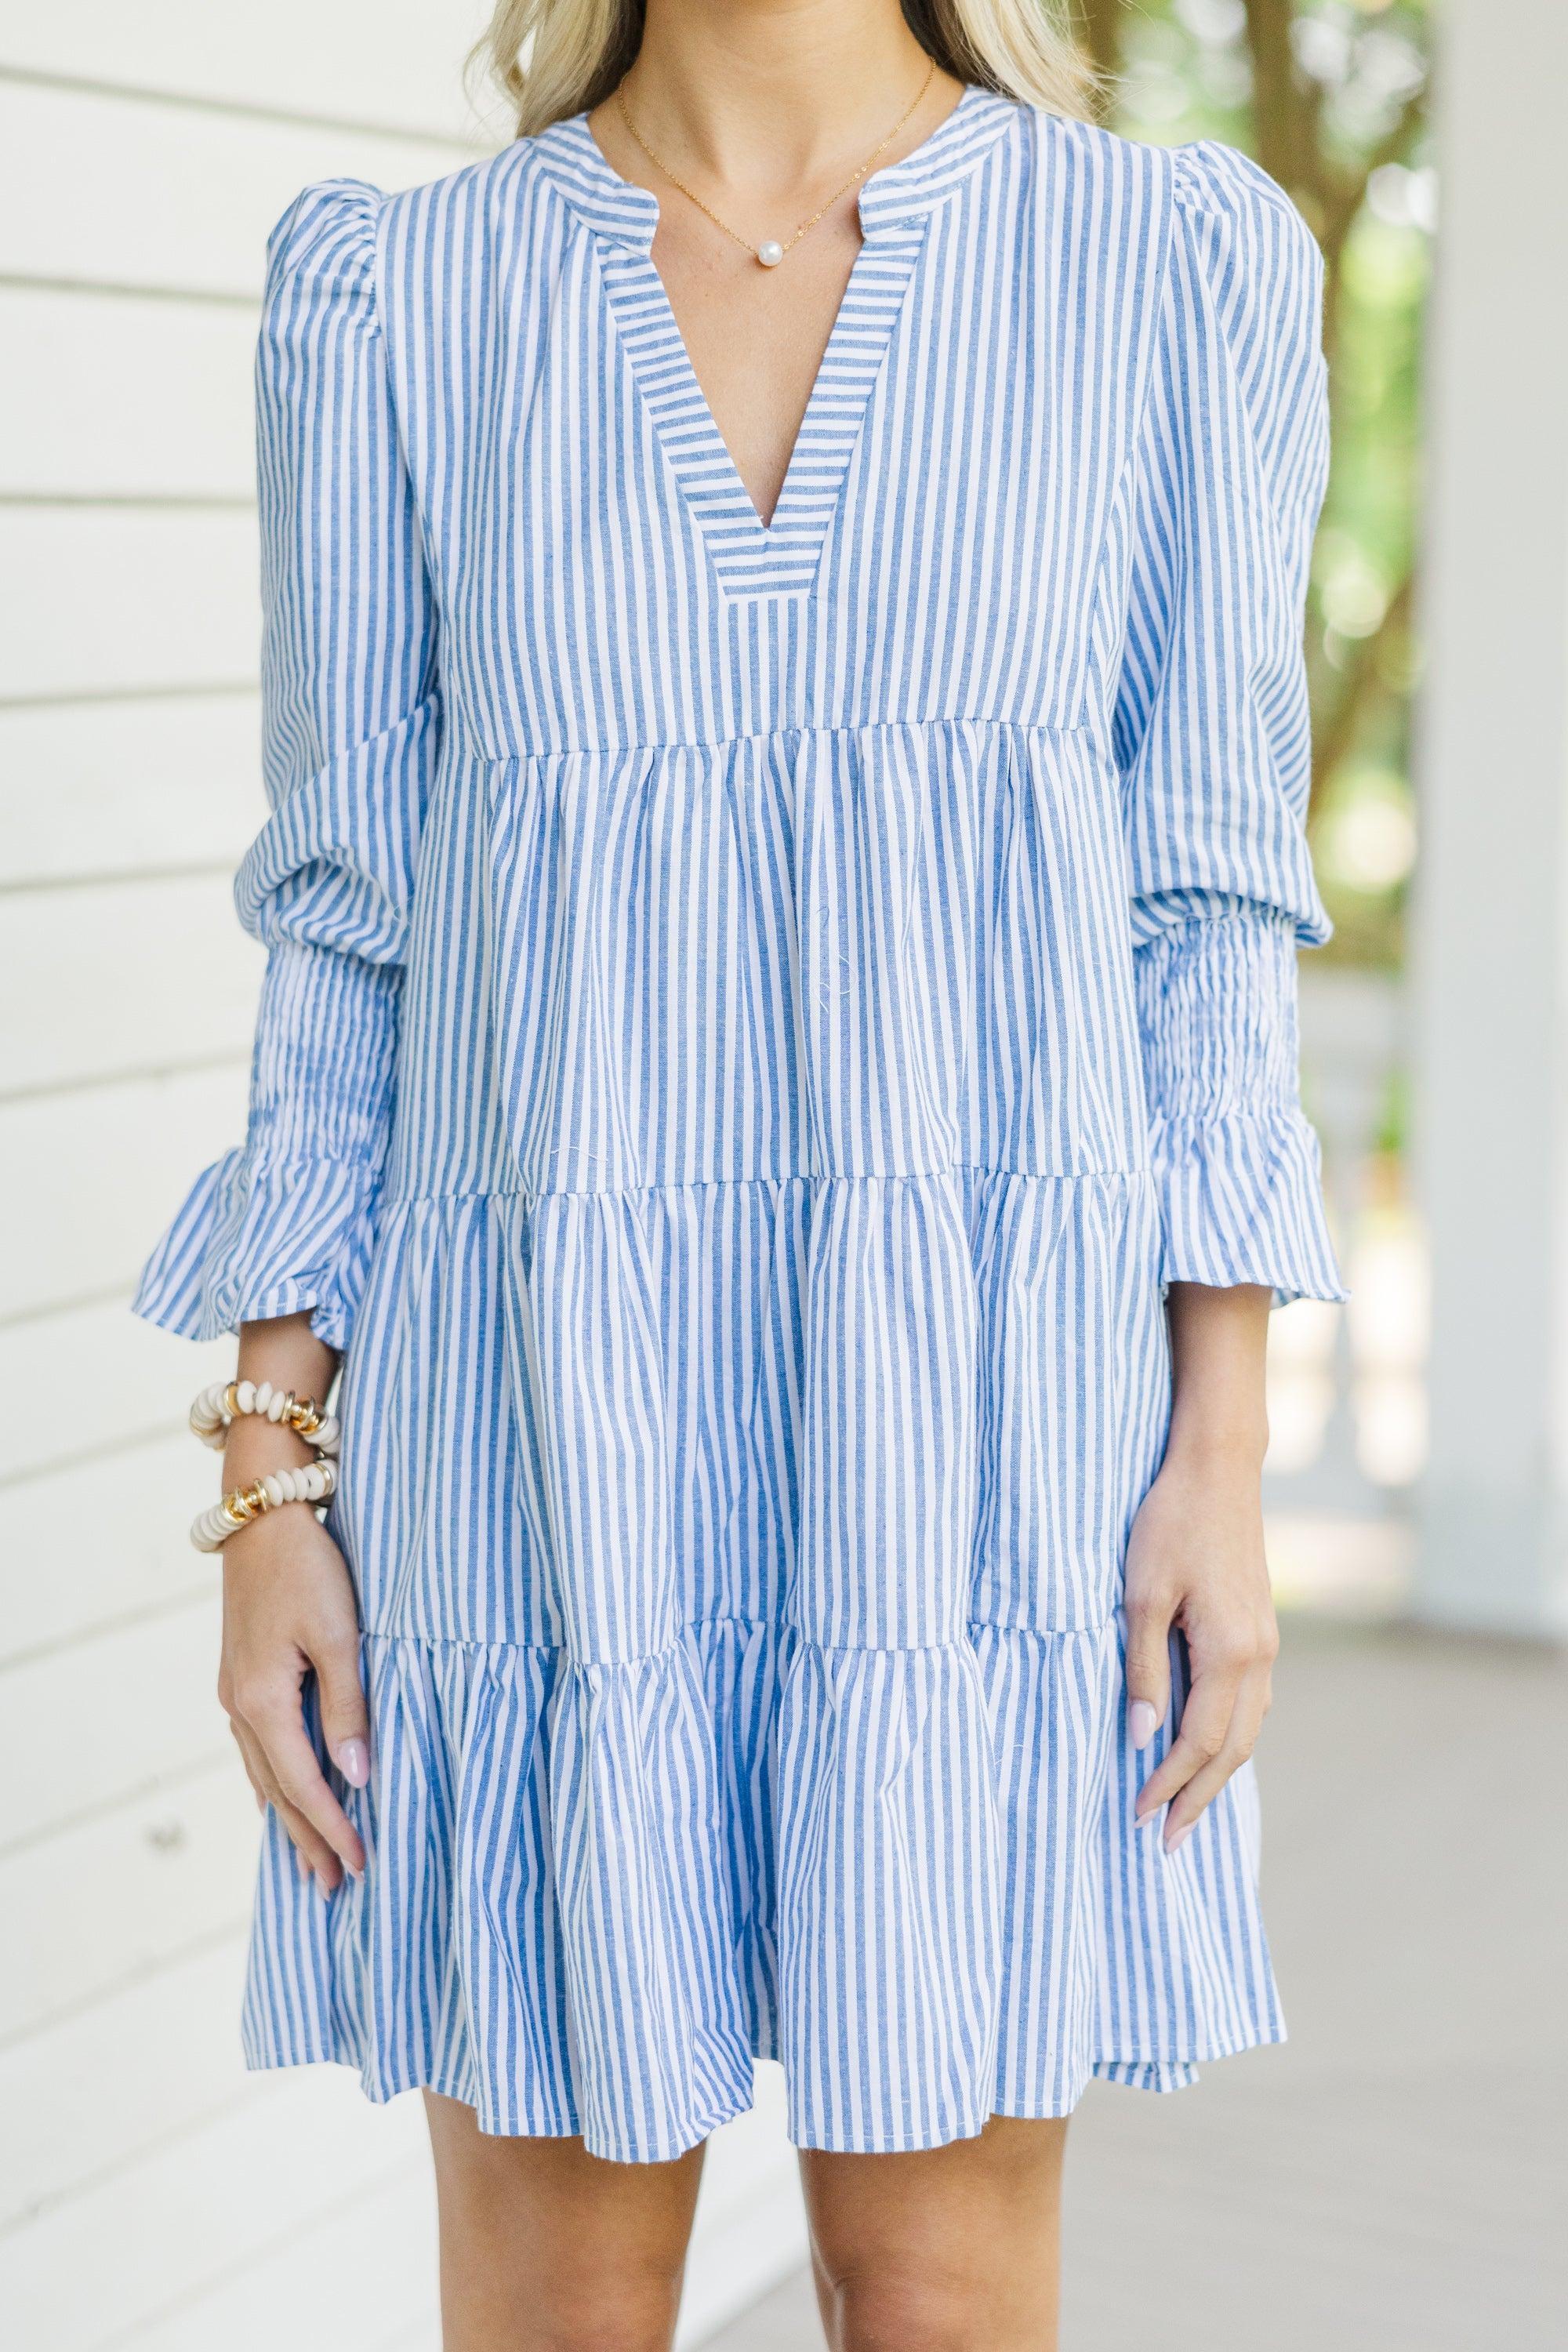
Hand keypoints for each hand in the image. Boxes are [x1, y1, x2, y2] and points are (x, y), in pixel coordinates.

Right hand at [217, 1419, 367, 1893]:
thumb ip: (347, 1706)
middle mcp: (240, 1704)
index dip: (332, 1827)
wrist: (261, 1513)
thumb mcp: (339, 1635)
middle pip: (276, 1790)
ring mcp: (235, 1689)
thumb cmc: (308, 1567)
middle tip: (332, 1887)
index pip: (303, 1784)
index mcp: (263, 1701)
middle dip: (306, 1839)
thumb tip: (356, 1776)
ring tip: (309, 1856)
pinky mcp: (241, 1673)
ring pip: (263, 1770)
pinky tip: (281, 1792)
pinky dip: (274, 1778)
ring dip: (289, 1815)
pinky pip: (257, 1745)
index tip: (359, 1865)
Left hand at [1123, 1436, 1278, 1853]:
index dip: (1167, 1784)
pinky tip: (1208, 1747)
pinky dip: (1231, 1737)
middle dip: (1199, 1799)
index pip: (1198, 1742)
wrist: (1217, 1469)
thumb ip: (1142, 1669)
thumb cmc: (1170, 1524)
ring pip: (1249, 1729)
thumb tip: (1142, 1737)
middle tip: (1167, 1842)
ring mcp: (1267, 1643)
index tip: (1137, 1816)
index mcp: (1231, 1653)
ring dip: (1217, 1773)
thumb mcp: (1141, 1595)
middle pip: (1234, 1751)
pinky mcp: (1261, 1628)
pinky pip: (1254, 1702)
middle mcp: (1260, 1656)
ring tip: (1186, 1809)